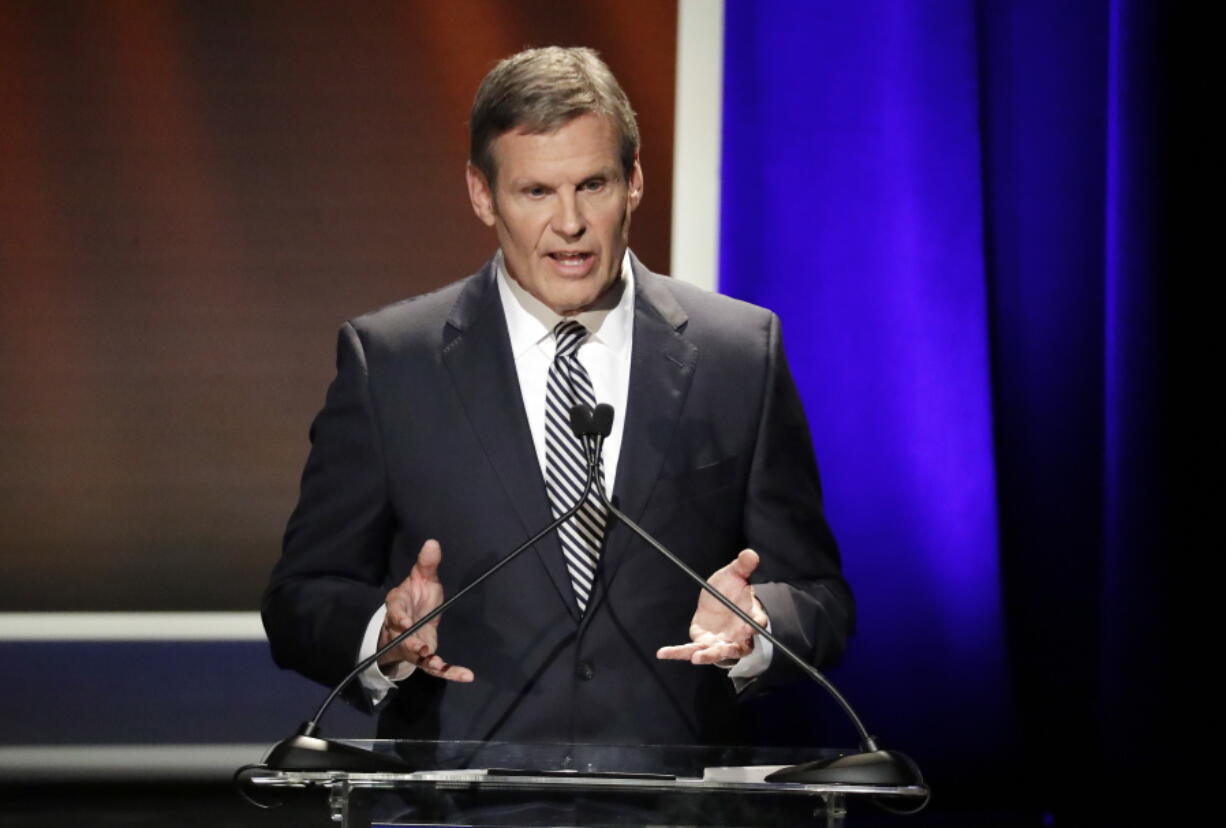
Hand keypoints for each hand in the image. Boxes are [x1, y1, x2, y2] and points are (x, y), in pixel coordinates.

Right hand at [378, 539, 473, 681]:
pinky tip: (466, 676)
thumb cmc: (416, 596)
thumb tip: (433, 542)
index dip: (398, 617)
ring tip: (438, 663)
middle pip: (402, 637)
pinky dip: (450, 672)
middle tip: (422, 648)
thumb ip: (427, 564)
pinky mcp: (424, 658)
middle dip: (411, 643)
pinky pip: (436, 668)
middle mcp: (401, 629)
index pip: (395, 610)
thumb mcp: (422, 578)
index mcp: (398, 605)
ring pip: (416, 656)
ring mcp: (412, 645)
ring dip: (427, 660)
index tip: (403, 621)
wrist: (412, 617)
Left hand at [656, 549, 768, 665]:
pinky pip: (690, 650)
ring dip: (706, 656)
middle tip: (720, 649)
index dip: (754, 624)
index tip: (749, 625)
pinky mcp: (703, 643)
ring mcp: (720, 642)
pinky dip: (677, 653)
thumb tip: (750, 553)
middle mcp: (738, 635)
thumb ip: (742, 566)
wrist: (720, 599)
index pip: (757, 622)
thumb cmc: (732, 588)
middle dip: (729, 649)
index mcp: (750, 617)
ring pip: (715, 653)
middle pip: (737, 647)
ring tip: (696, 657)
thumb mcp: (735, 574)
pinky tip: (662, 653)